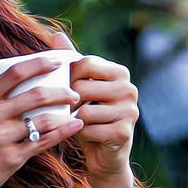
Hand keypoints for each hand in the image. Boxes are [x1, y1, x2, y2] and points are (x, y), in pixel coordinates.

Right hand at [0, 56, 82, 187]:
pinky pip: (44, 141)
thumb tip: (30, 87)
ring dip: (64, 113)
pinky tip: (74, 126)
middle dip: (61, 91)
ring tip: (75, 111)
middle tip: (74, 92)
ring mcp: (1, 136)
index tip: (57, 60)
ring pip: (43, 119)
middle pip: (35, 94)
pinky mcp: (11, 157)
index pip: (15, 72)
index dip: (39, 63)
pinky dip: (63, 132)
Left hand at [52, 33, 138, 182]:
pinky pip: (88, 129)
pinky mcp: (124, 132)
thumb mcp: (80, 86)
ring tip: (80, 122)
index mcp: (120, 72)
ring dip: (74, 119)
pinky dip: (81, 134)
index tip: (68, 87)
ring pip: (84, 110)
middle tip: (73, 110)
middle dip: (70, 101)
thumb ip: (71, 61)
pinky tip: (87, 135)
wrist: (103, 153)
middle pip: (81, 87)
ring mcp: (130, 111)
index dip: (68, 76)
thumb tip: (57, 34)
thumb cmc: (88, 114)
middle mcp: (129, 89)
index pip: (84, 63)